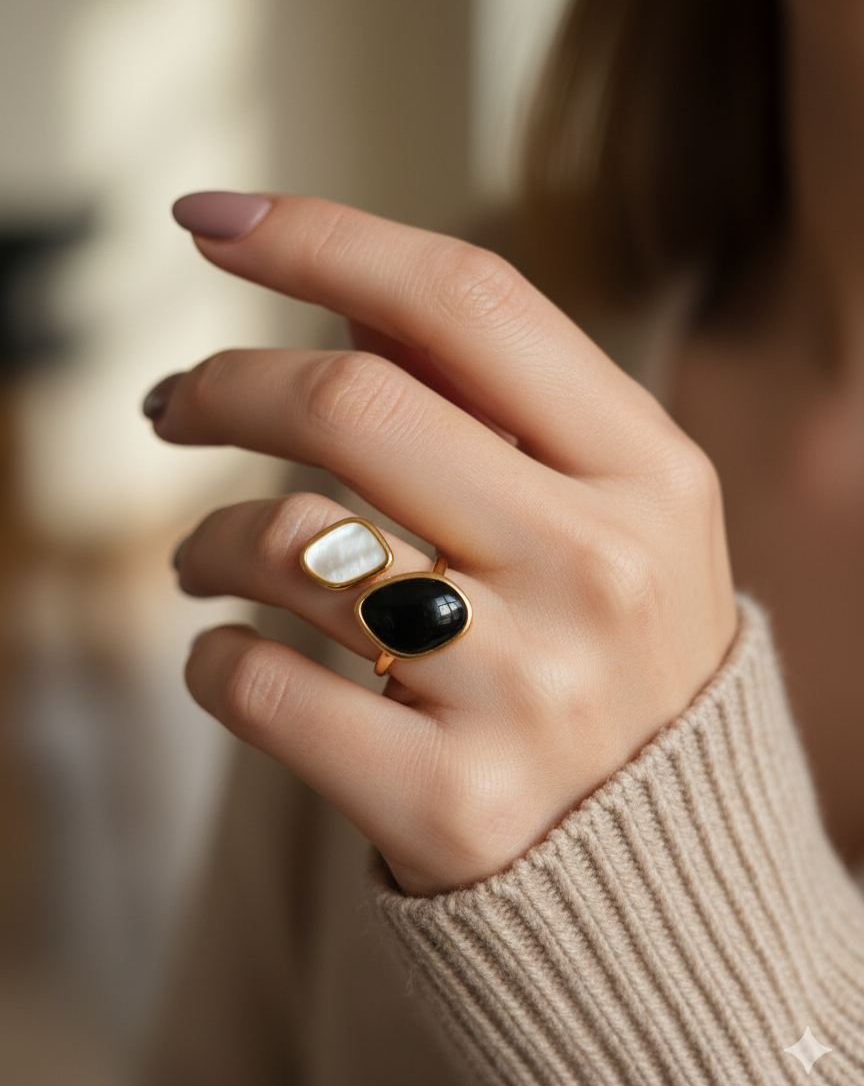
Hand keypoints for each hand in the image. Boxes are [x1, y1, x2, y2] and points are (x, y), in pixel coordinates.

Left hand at [147, 193, 736, 896]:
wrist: (659, 867)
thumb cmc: (615, 658)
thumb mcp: (614, 513)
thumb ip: (497, 399)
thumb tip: (350, 296)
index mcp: (648, 474)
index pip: (468, 303)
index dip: (324, 237)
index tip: (210, 218)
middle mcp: (599, 570)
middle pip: (353, 402)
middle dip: (222, 384)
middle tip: (170, 403)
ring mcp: (529, 693)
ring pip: (291, 543)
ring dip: (205, 537)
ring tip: (201, 558)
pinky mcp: (451, 803)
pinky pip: (260, 686)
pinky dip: (211, 659)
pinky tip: (228, 656)